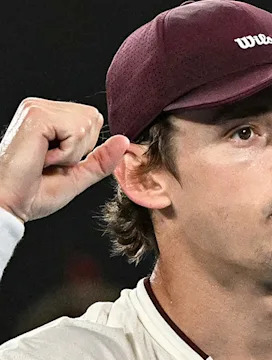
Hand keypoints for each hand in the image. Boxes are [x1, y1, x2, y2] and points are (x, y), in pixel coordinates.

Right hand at [0, 98, 128, 222]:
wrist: (7, 204)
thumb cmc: (32, 192)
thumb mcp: (77, 175)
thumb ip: (100, 159)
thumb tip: (125, 140)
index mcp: (48, 117)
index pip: (93, 120)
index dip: (83, 147)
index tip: (55, 161)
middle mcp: (41, 107)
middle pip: (94, 119)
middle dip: (79, 149)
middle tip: (49, 162)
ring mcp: (37, 108)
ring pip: (87, 124)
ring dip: (71, 152)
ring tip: (44, 160)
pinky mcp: (36, 115)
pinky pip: (76, 131)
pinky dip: (65, 152)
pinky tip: (42, 158)